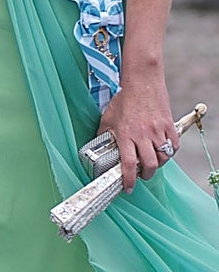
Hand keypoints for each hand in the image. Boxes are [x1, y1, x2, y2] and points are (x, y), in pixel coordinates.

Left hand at [97, 69, 174, 193]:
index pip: (128, 164)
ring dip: (158, 164)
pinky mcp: (168, 126)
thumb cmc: (123, 99)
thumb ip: (104, 133)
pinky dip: (169, 152)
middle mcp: (142, 135)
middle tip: (142, 175)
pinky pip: (173, 146)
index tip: (128, 189)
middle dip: (146, 175)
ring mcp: (158, 131)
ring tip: (151, 161)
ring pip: (163, 158)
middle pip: (150, 165)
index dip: (128, 180)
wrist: (142, 82)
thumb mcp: (108, 117)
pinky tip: (162, 149)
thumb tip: (98, 145)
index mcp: (125, 134)